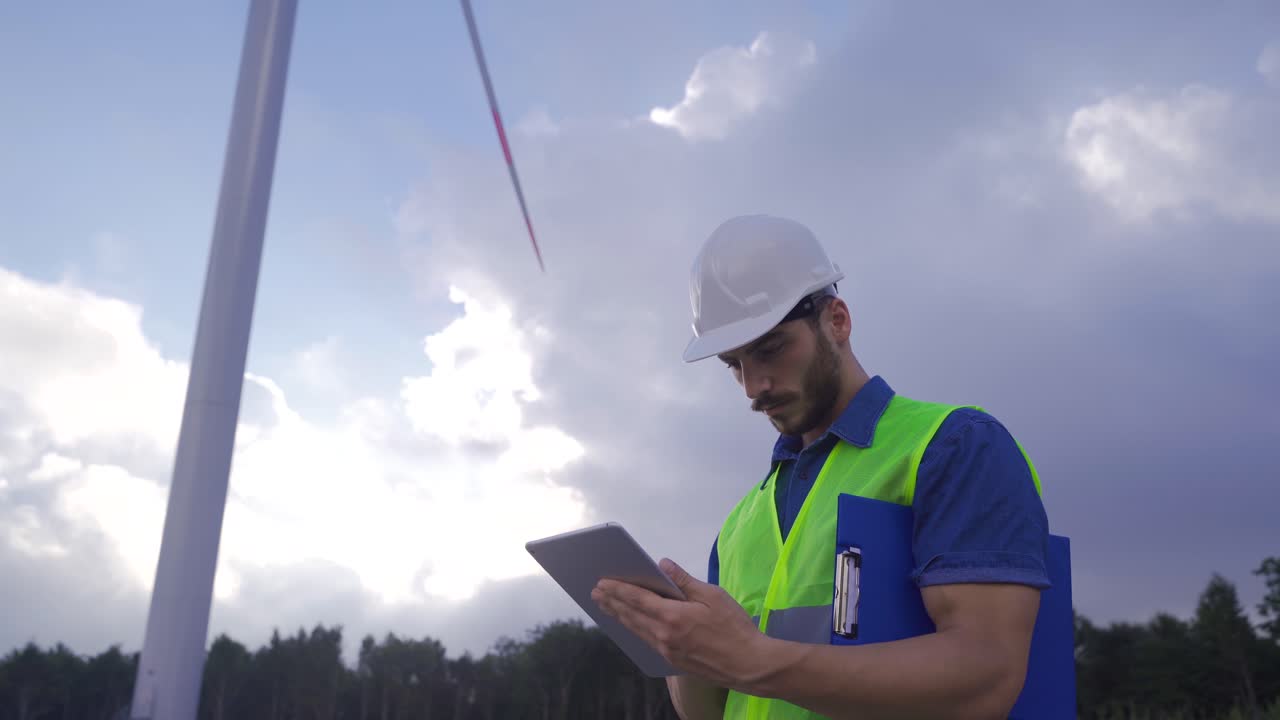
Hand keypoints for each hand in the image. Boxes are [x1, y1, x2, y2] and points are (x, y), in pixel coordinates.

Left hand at [592, 558, 770, 690]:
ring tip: (606, 606)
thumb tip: (663, 565)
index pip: (637, 599)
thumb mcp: (713, 597)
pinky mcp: (673, 660)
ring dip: (619, 616)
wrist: (749, 665)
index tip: (601, 583)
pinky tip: (630, 625)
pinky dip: (634, 629)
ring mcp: (667, 651)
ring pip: (636, 630)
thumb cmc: (735, 628)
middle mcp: (664, 636)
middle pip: (631, 616)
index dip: (617, 590)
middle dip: (612, 602)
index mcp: (673, 617)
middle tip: (595, 592)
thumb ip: (684, 581)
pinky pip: (646, 641)